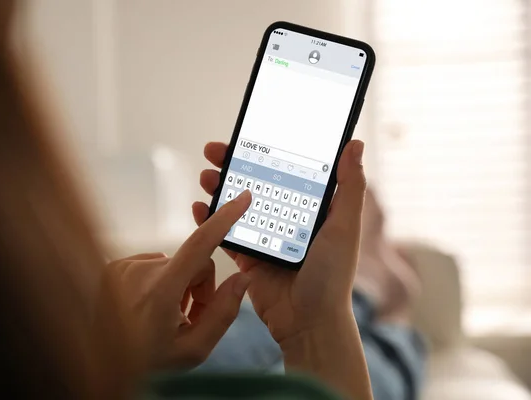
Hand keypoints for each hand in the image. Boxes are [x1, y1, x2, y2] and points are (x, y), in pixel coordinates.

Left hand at [97, 192, 251, 375]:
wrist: (100, 370)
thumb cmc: (149, 364)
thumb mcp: (194, 350)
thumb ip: (223, 313)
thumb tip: (241, 278)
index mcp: (160, 291)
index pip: (199, 244)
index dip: (224, 219)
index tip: (241, 198)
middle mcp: (139, 271)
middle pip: (193, 263)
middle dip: (200, 287)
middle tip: (190, 316)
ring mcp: (123, 268)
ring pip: (174, 265)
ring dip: (178, 286)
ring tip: (166, 316)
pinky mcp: (114, 268)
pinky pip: (154, 266)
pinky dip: (159, 283)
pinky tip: (149, 307)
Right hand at [193, 140, 365, 344]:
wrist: (309, 323)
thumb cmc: (333, 276)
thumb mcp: (345, 226)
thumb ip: (350, 187)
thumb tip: (354, 144)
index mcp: (310, 210)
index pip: (284, 171)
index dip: (265, 152)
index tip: (248, 136)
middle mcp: (287, 221)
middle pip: (256, 184)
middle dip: (233, 166)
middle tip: (214, 151)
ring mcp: (266, 239)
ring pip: (237, 206)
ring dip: (219, 189)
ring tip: (205, 176)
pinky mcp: (248, 259)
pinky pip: (225, 235)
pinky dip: (210, 221)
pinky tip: (198, 207)